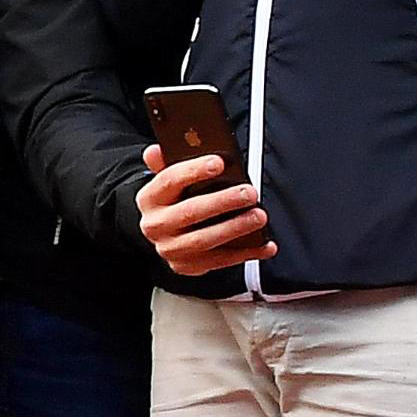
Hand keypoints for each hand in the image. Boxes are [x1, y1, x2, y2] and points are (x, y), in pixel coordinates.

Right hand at [135, 144, 271, 277]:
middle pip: (189, 212)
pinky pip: (219, 261)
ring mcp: (171, 249)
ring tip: (259, 217)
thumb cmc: (174, 199)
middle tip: (249, 193)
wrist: (164, 233)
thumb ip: (167, 163)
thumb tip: (156, 150)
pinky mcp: (187, 266)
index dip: (194, 171)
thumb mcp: (169, 178)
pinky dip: (246, 254)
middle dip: (222, 202)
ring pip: (203, 240)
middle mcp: (156, 226)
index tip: (220, 163)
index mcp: (151, 198)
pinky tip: (266, 245)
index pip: (169, 181)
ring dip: (234, 228)